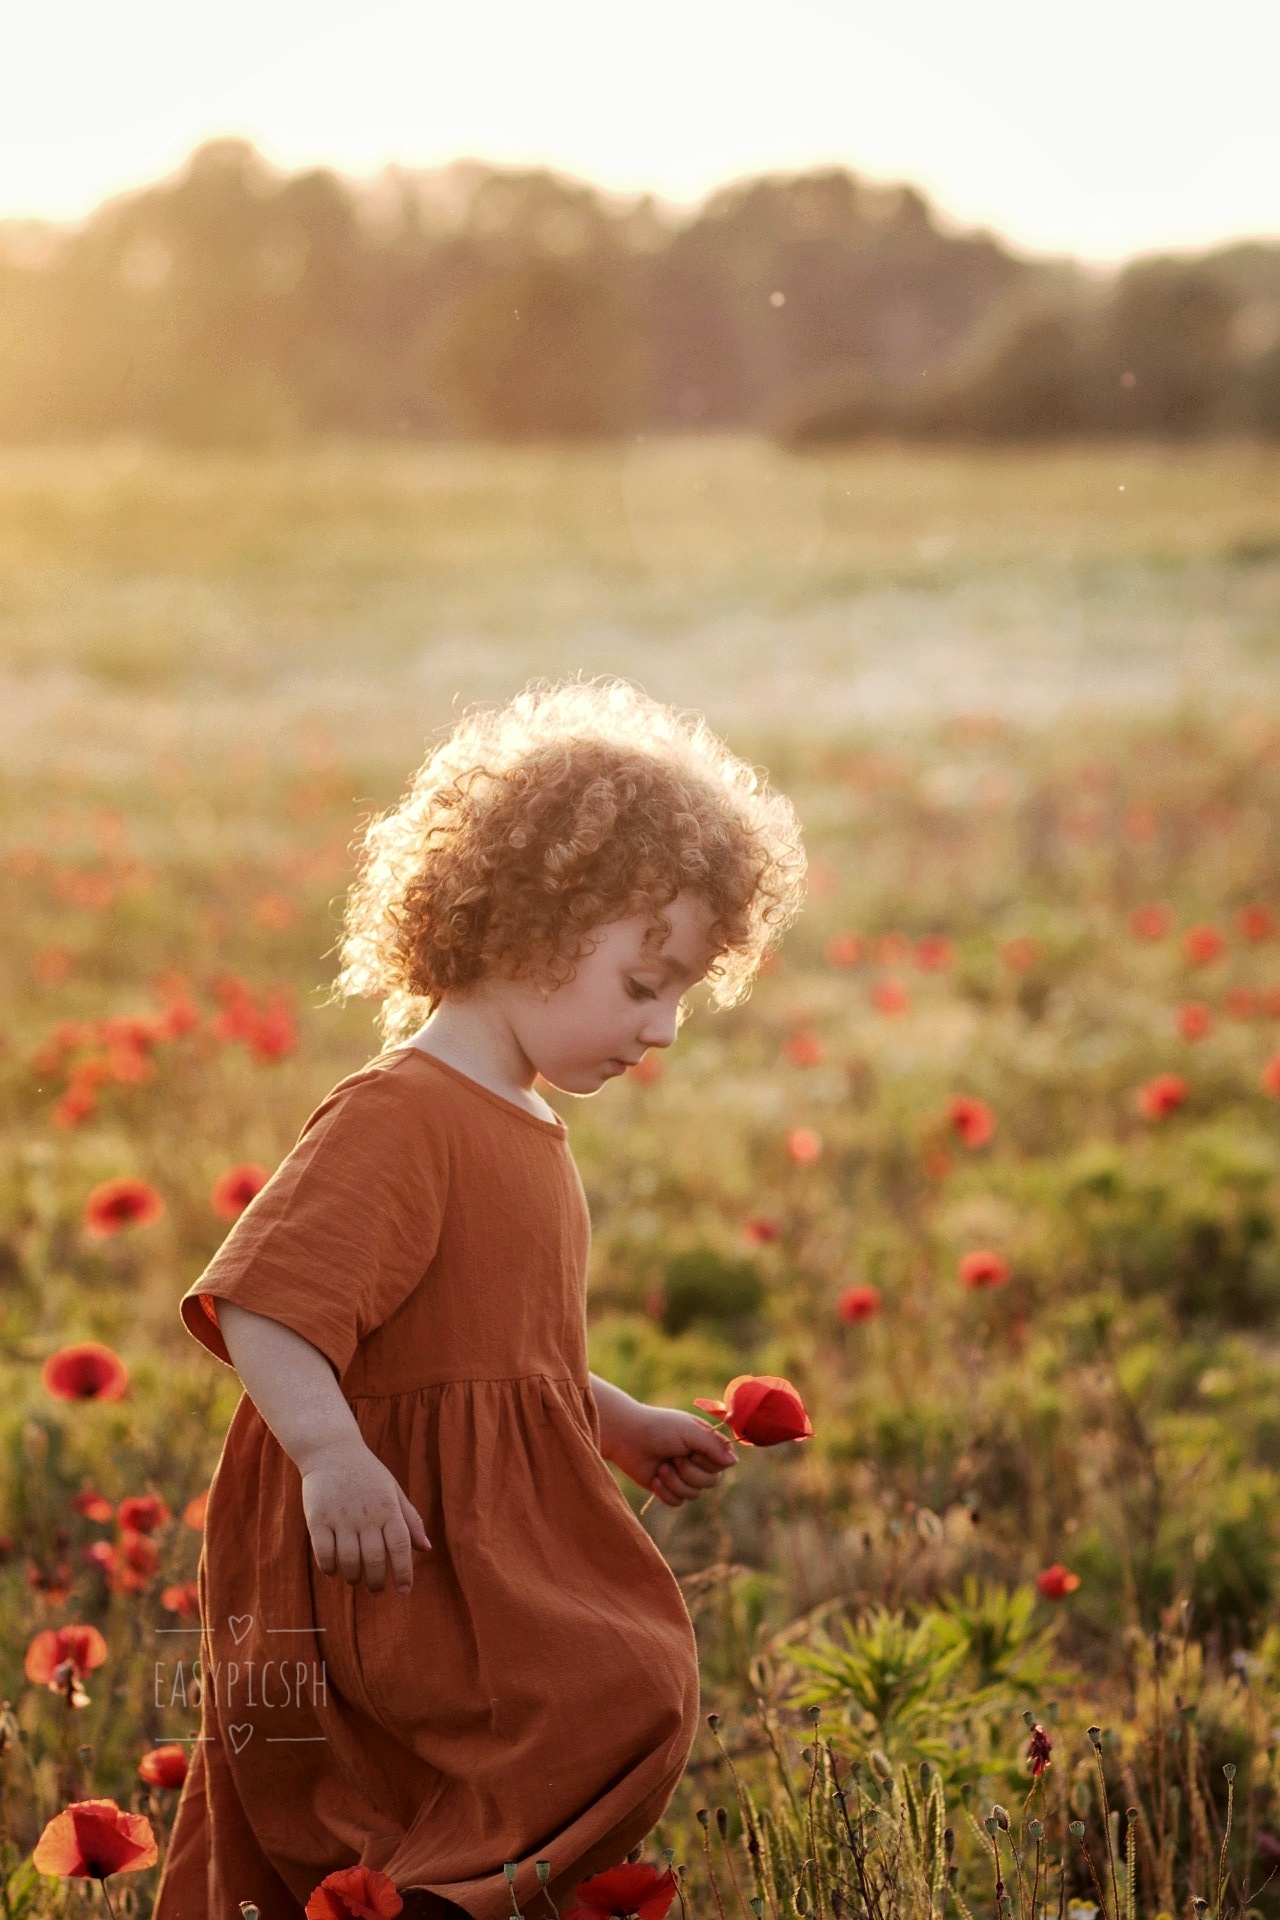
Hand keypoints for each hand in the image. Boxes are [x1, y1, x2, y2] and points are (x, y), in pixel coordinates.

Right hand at [300, 1439, 430, 1594]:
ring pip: (349, 1560)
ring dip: (353, 1577)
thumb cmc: (367, 1474)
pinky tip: (334, 1569)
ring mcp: (341, 1517)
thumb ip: (410, 1520)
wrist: (331, 1450)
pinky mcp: (318, 1518)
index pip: (400, 1545)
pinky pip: (324, 1553)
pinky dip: (330, 1567)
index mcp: (388, 1507)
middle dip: (377, 1582)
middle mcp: (366, 1514)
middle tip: (376, 1589)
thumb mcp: (393, 1491)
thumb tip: (426, 1548)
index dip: (404, 1571)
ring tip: (356, 1579)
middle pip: (374, 1559)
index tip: (404, 1590)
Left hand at [607, 1404, 737, 1507]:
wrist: (626, 1437)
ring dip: (675, 1482)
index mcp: (705, 1443)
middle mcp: (697, 1460)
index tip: (693, 1451)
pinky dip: (664, 1492)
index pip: (723, 1464)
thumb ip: (712, 1445)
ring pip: (694, 1494)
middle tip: (674, 1458)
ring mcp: (682, 1475)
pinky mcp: (668, 1488)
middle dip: (690, 1473)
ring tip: (661, 1468)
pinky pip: (677, 1502)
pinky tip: (654, 1478)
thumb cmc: (658, 1428)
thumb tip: (734, 1462)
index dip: (708, 1462)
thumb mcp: (688, 1431)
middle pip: (711, 1482)